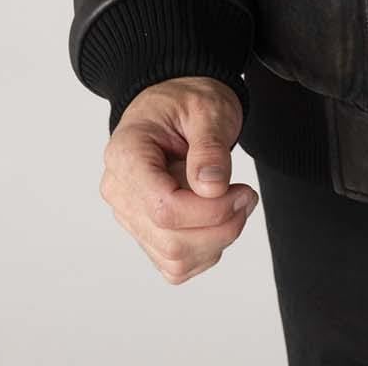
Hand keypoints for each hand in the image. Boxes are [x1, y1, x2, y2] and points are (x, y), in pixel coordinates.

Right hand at [98, 76, 259, 282]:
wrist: (177, 105)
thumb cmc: (186, 101)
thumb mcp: (206, 108)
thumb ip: (210, 146)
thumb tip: (212, 187)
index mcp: (125, 155)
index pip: (162, 206)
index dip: (208, 210)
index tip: (241, 191)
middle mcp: (120, 192)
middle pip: (171, 240)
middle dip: (221, 226)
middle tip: (246, 195)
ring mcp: (131, 217)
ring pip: (175, 260)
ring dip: (217, 240)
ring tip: (236, 201)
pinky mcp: (147, 234)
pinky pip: (177, 265)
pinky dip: (207, 250)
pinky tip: (218, 217)